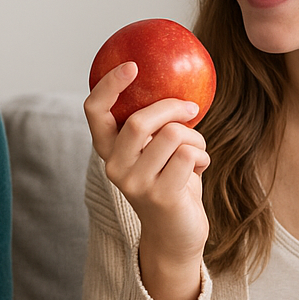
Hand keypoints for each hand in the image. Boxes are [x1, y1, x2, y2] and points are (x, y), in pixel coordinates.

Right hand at [85, 62, 210, 299]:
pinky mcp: (160, 195)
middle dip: (172, 108)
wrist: (177, 234)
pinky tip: (200, 170)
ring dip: (196, 139)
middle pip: (140, 121)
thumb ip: (156, 124)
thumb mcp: (157, 149)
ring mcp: (135, 183)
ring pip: (172, 136)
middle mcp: (114, 166)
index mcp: (109, 150)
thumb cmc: (170, 182)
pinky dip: (203, 156)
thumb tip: (175, 81)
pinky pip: (190, 156)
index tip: (132, 65)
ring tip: (197, 152)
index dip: (109, 84)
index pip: (95, 111)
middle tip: (191, 109)